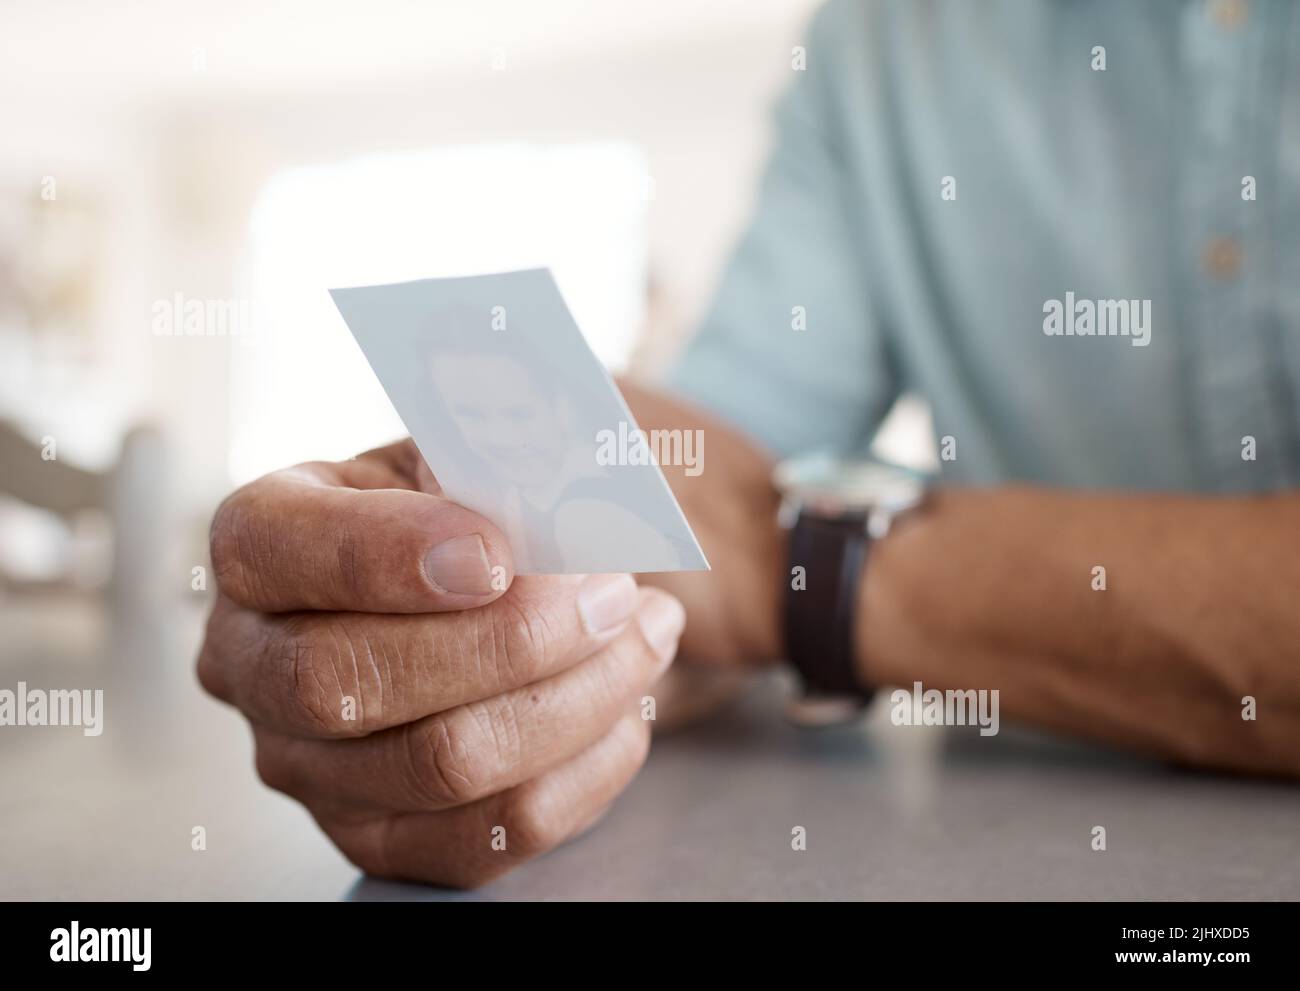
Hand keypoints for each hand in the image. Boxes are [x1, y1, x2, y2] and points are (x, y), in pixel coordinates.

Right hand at [197, 439, 684, 887]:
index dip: (386, 554)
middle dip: (510, 640)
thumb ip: (501, 453)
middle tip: (612, 592)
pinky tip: (628, 710)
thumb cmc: (502, 505)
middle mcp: (255, 660)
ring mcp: (309, 764)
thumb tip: (544, 495)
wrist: (533, 587)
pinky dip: (582, 771)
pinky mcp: (381, 836)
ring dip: (575, 697)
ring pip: (440, 764)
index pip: (278, 547)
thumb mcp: (493, 448)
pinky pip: (487, 835)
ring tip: (645, 633)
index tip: (503, 553)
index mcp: (265, 537)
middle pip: (349, 680)